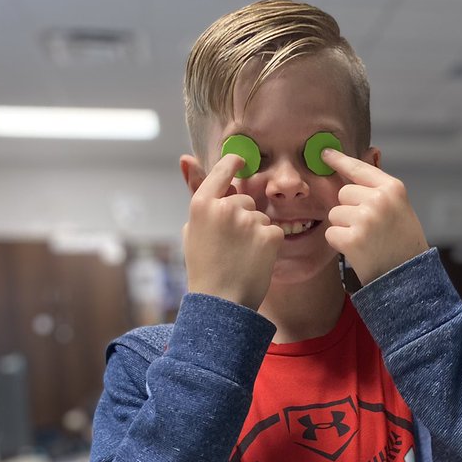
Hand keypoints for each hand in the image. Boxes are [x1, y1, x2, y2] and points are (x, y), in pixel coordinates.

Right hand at [182, 153, 283, 309]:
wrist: (220, 304)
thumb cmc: (204, 269)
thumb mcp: (191, 229)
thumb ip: (195, 194)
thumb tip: (186, 157)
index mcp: (202, 204)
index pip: (223, 169)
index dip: (234, 163)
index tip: (241, 162)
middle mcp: (225, 207)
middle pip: (245, 200)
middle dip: (243, 217)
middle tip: (231, 246)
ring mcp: (249, 221)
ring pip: (261, 217)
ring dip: (256, 232)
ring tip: (242, 257)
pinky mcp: (269, 235)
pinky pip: (275, 231)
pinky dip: (269, 245)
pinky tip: (256, 261)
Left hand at [322, 149, 428, 285]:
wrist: (408, 277)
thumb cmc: (403, 243)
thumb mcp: (399, 208)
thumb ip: (379, 187)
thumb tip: (362, 158)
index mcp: (393, 188)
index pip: (359, 168)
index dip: (340, 160)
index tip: (324, 152)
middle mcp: (379, 200)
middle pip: (344, 193)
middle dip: (349, 209)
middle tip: (369, 229)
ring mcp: (365, 219)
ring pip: (335, 213)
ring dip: (344, 227)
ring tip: (365, 240)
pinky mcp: (352, 239)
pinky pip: (331, 233)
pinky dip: (339, 243)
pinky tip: (357, 251)